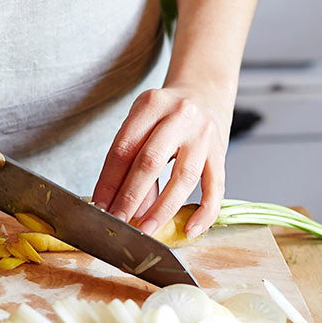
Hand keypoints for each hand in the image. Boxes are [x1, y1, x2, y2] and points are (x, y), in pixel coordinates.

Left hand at [91, 86, 231, 238]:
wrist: (205, 91)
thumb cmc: (165, 114)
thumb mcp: (143, 123)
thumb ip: (133, 160)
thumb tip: (126, 207)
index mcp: (151, 104)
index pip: (123, 149)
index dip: (109, 181)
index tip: (99, 207)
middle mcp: (180, 116)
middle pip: (150, 162)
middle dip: (130, 197)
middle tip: (117, 222)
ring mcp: (204, 134)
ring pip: (183, 177)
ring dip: (161, 209)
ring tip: (145, 230)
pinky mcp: (222, 152)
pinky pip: (216, 188)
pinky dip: (204, 212)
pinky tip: (190, 230)